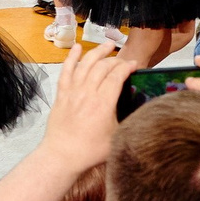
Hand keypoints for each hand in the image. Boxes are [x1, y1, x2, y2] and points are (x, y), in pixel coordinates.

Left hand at [38, 38, 133, 172]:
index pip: (117, 76)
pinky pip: (66, 71)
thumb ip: (127, 121)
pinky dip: (72, 58)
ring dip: (98, 52)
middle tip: (124, 59)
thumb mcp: (117, 137)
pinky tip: (77, 48)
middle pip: (103, 67)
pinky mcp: (62, 95)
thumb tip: (138, 110)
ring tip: (108, 44)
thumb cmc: (90, 151)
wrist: (61, 156)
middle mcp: (87, 93)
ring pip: (86, 64)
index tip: (134, 64)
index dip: (127, 67)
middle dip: (115, 59)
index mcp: (103, 103)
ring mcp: (72, 92)